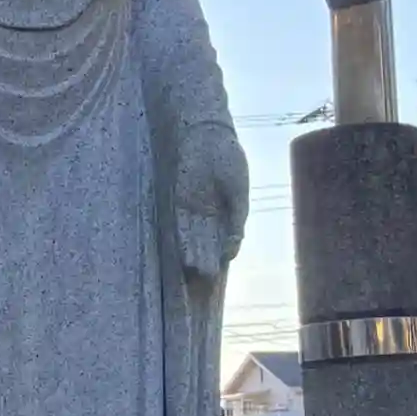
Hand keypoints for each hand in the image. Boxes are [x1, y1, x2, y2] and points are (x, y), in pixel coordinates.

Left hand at [174, 123, 248, 279]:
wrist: (208, 135)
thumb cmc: (228, 160)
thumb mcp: (239, 193)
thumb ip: (237, 222)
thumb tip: (232, 250)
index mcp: (225, 211)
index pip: (222, 239)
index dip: (221, 255)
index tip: (220, 272)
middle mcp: (207, 213)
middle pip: (205, 241)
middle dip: (205, 259)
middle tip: (206, 280)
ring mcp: (192, 208)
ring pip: (192, 236)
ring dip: (193, 253)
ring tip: (196, 271)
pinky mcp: (177, 200)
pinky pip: (179, 224)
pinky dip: (183, 239)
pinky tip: (185, 253)